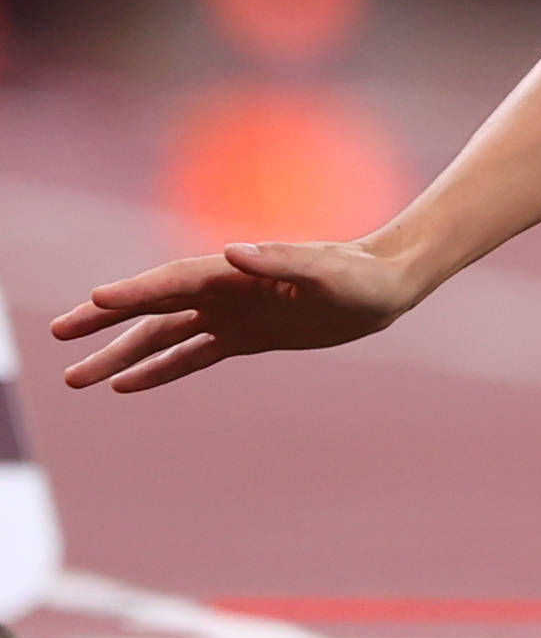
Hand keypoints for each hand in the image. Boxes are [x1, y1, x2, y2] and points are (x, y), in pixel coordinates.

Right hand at [51, 241, 415, 392]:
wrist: (384, 288)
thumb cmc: (359, 276)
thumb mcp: (326, 271)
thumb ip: (281, 261)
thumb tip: (236, 252)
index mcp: (238, 272)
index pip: (175, 282)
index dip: (135, 293)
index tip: (94, 302)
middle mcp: (227, 291)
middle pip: (154, 306)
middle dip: (106, 321)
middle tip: (59, 335)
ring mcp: (233, 314)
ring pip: (164, 336)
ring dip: (121, 354)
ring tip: (77, 378)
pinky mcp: (247, 337)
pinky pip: (192, 356)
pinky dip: (158, 370)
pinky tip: (126, 386)